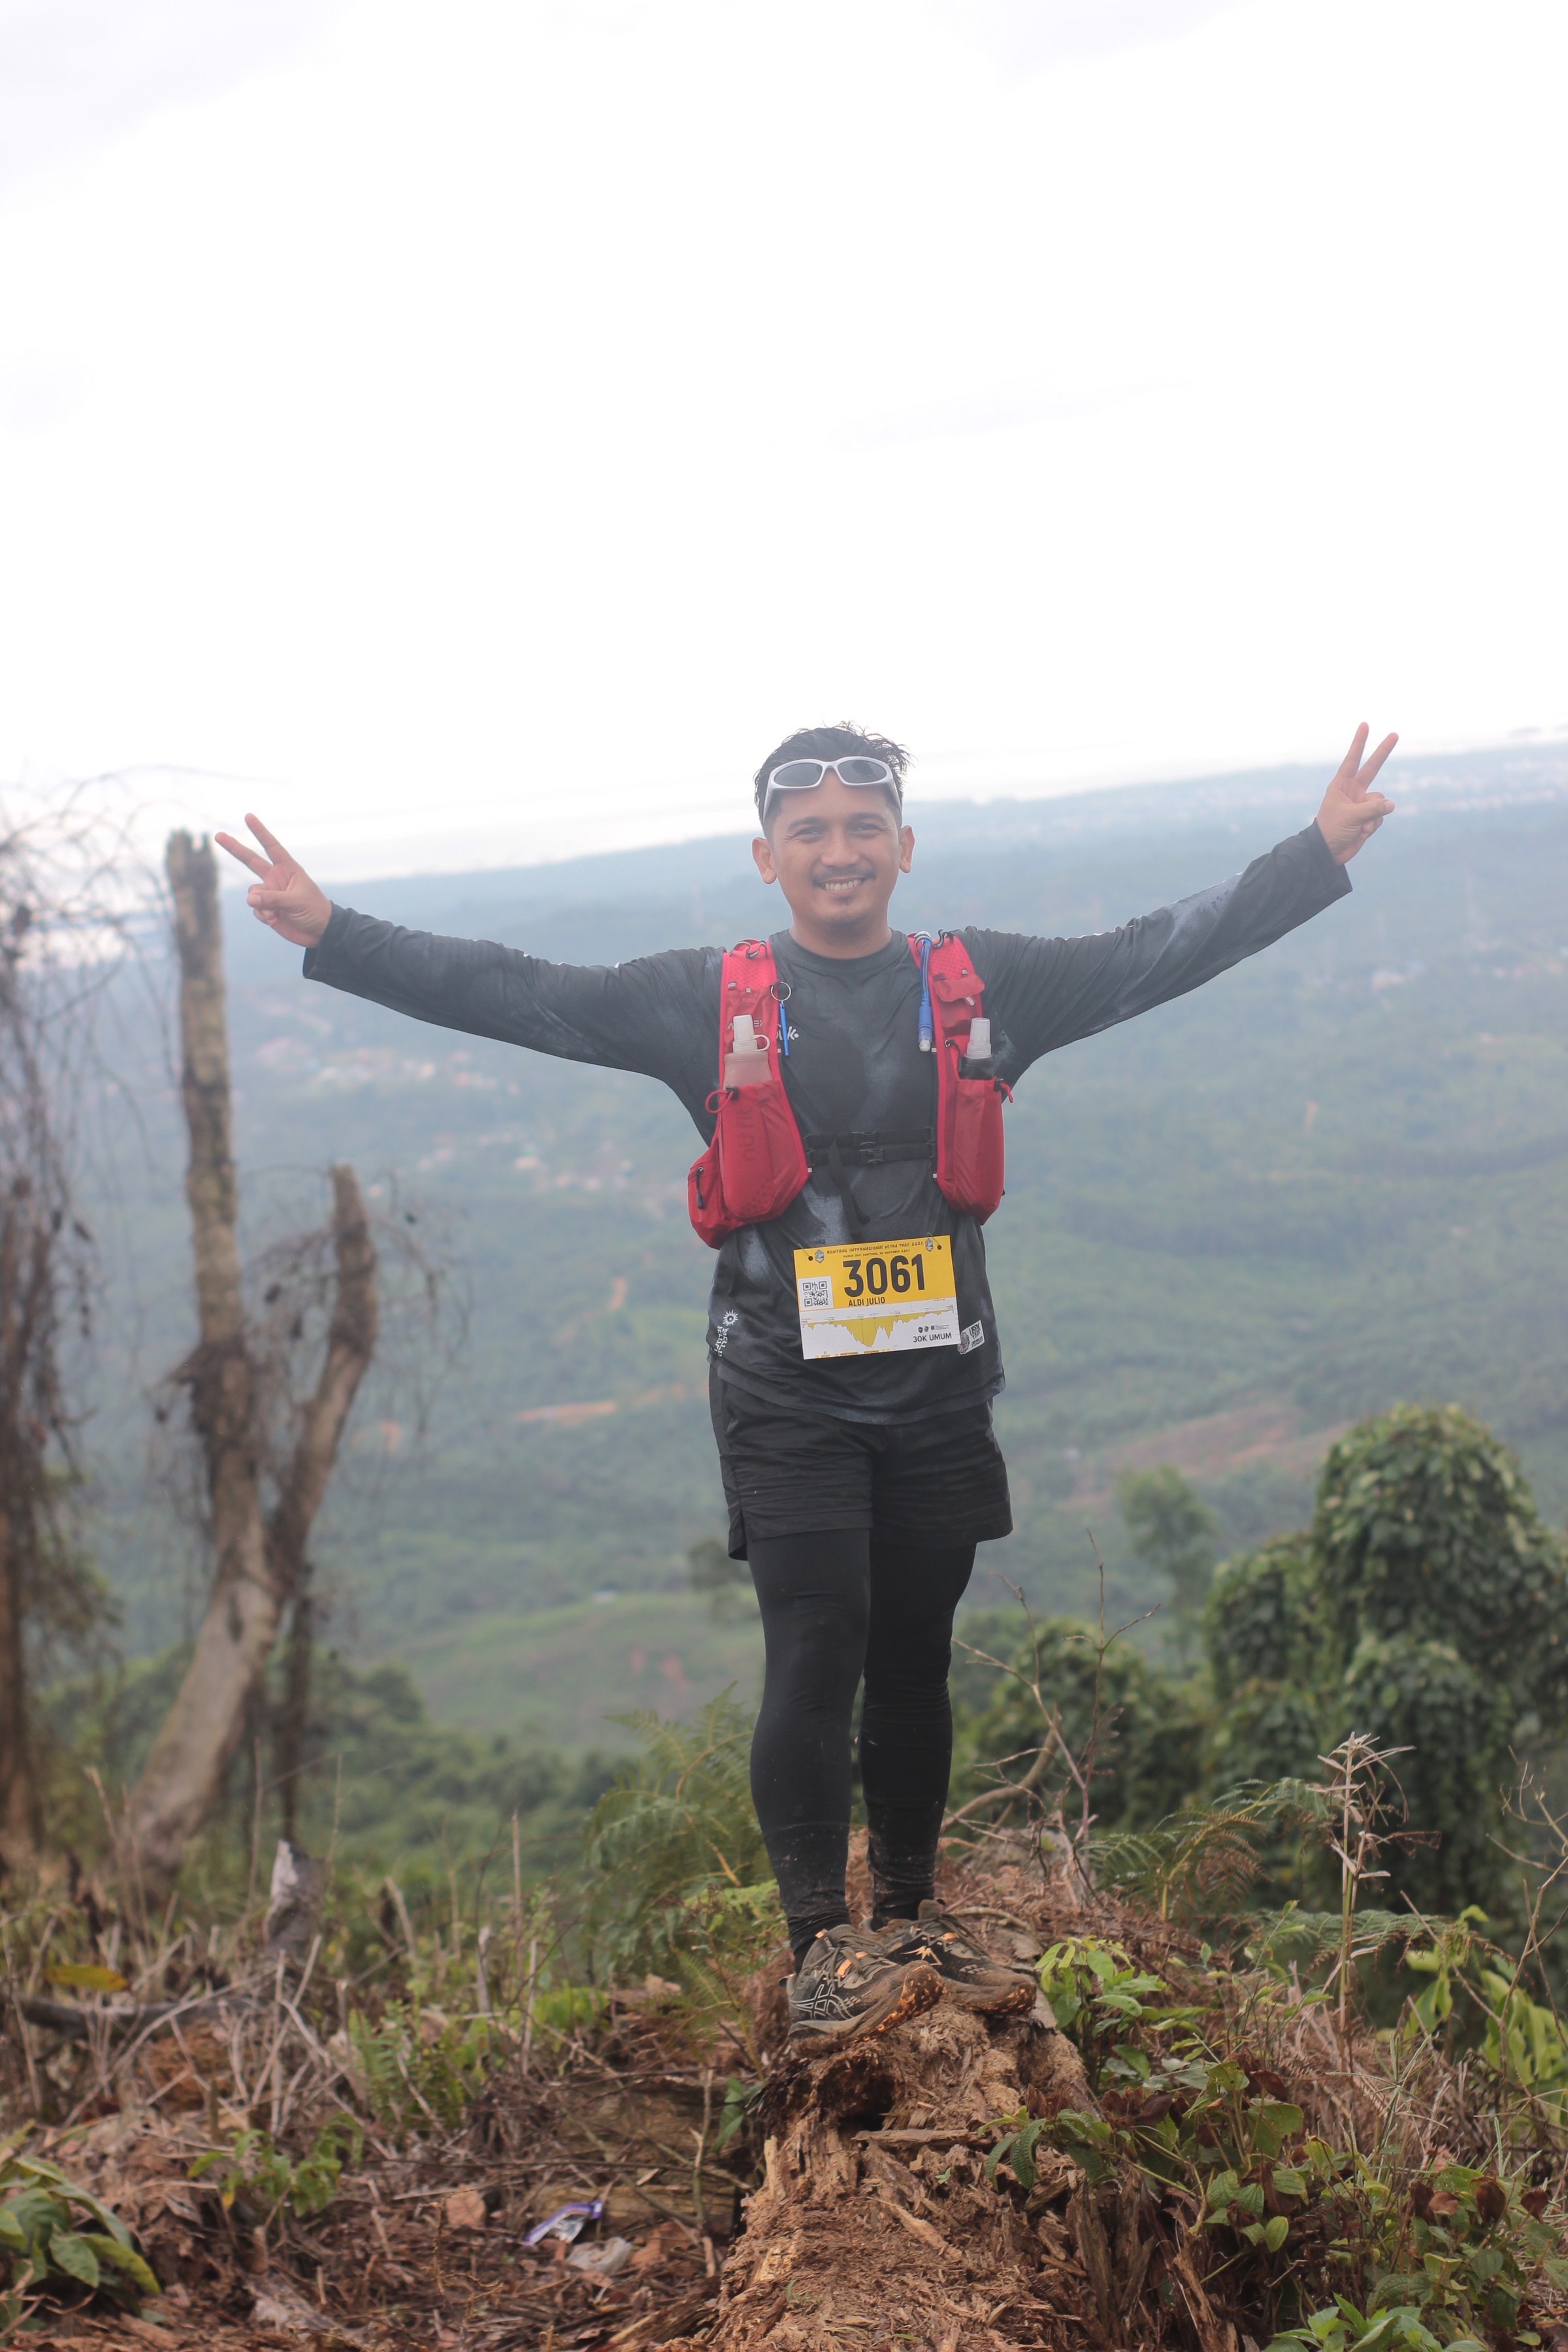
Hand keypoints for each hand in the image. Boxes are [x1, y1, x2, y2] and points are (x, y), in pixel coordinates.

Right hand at [215, 813, 332, 947]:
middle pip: (250, 860)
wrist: (320, 932)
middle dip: (234, 848)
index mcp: (288, 869)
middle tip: (218, 835)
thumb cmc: (315, 910)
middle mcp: (276, 878)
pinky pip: (255, 908)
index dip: (260, 831)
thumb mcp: (296, 902)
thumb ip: (272, 898)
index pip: (272, 846)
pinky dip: (263, 915)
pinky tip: (276, 920)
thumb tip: (249, 899)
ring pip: (252, 894)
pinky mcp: (266, 909)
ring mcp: (270, 893)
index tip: (248, 817)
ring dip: (261, 905)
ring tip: (277, 913)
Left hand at [1314, 723, 1397, 864]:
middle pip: (1373, 767)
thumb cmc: (1331, 829)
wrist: (1328, 852)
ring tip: (1360, 826)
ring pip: (1381, 801)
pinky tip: (1362, 833)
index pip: (1353, 759)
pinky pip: (1381, 814)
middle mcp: (1353, 790)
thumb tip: (1391, 804)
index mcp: (1342, 785)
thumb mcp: (1351, 817)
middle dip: (1383, 752)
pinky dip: (1374, 824)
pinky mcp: (1369, 816)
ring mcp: (1362, 803)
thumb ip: (1372, 808)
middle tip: (1395, 734)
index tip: (1365, 725)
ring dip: (1374, 815)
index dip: (1359, 742)